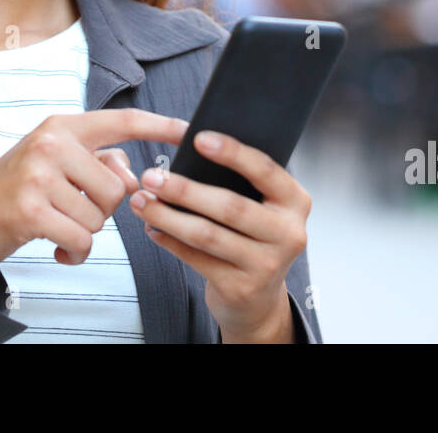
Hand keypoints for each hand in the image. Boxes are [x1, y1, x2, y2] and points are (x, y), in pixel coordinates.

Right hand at [0, 108, 188, 276]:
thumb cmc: (13, 193)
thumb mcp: (53, 165)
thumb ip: (95, 162)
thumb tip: (132, 175)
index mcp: (60, 126)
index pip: (121, 121)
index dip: (159, 126)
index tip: (189, 131)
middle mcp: (50, 142)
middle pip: (117, 186)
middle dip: (102, 211)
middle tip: (71, 212)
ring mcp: (38, 174)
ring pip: (101, 216)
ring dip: (85, 234)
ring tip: (58, 229)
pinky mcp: (31, 209)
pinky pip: (83, 240)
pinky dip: (76, 253)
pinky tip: (57, 249)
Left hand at [129, 129, 310, 342]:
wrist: (259, 299)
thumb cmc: (253, 237)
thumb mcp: (260, 207)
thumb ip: (238, 181)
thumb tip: (187, 148)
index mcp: (294, 201)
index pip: (264, 170)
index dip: (232, 153)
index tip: (198, 138)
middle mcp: (288, 233)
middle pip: (230, 206)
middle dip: (185, 190)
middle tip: (151, 177)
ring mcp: (267, 264)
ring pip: (208, 235)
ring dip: (168, 216)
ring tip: (142, 202)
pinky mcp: (241, 288)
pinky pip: (197, 259)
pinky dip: (170, 241)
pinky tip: (152, 228)